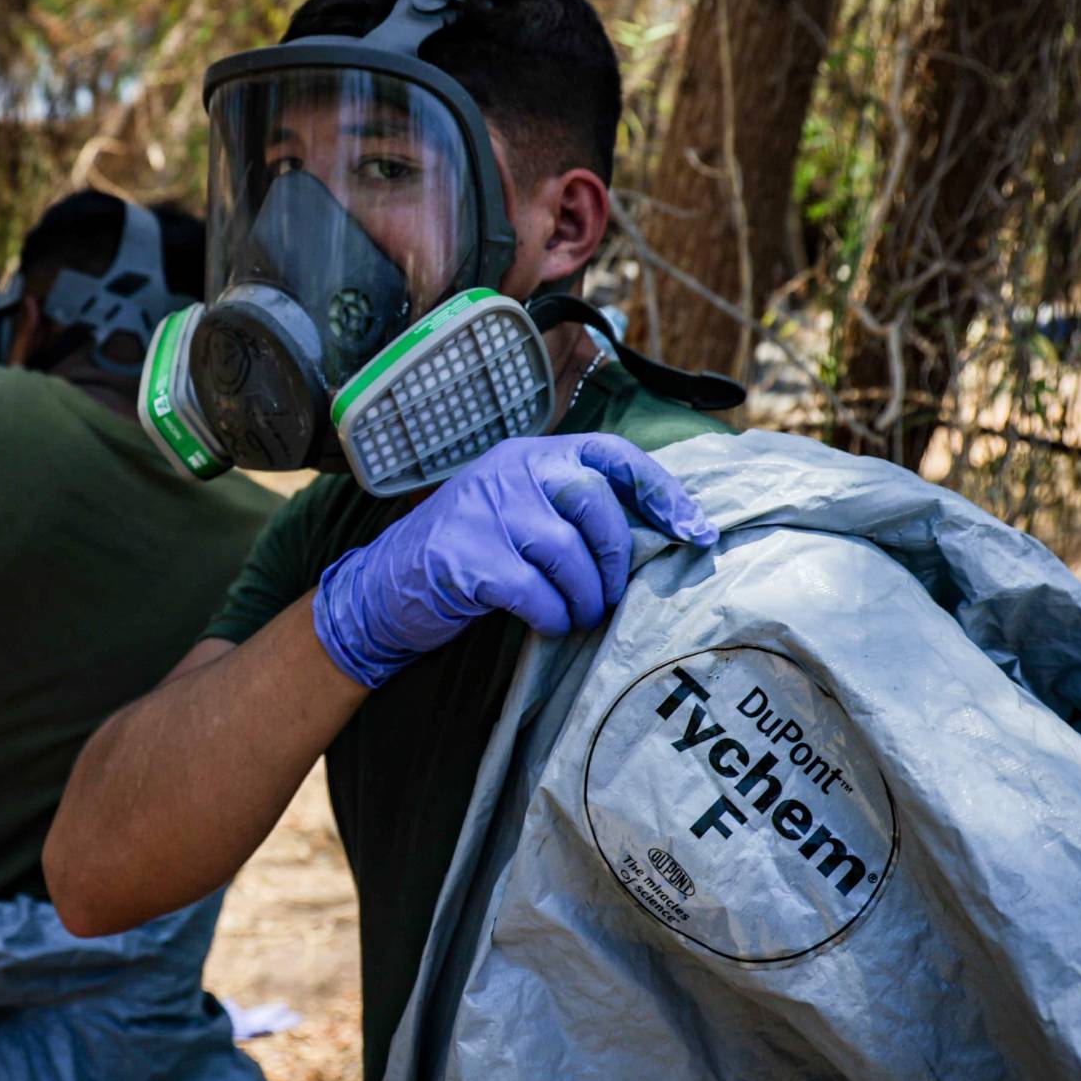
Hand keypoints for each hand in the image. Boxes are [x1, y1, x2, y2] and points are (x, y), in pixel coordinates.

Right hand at [313, 434, 717, 686]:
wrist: (383, 589)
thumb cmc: (467, 556)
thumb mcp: (517, 513)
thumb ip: (570, 511)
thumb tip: (655, 536)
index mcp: (531, 454)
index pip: (611, 454)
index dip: (660, 491)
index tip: (696, 532)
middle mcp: (509, 471)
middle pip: (594, 502)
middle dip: (616, 557)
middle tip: (609, 595)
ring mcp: (484, 511)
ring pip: (567, 550)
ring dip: (585, 595)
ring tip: (578, 616)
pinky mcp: (465, 557)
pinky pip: (534, 591)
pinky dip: (552, 616)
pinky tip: (547, 626)